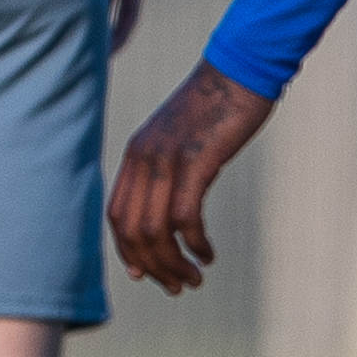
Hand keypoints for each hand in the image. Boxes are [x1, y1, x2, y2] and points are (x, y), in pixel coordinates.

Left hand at [107, 60, 275, 291]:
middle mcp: (143, 158)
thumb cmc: (216, 107)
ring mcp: (167, 159)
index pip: (116, 215)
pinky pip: (185, 217)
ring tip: (194, 279)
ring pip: (155, 230)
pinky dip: (194, 244)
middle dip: (153, 267)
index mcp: (135, 154)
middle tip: (178, 287)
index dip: (127, 250)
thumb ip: (166, 168)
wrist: (240, 69)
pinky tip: (208, 254)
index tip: (146, 274)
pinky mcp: (196, 161)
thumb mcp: (179, 139)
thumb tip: (168, 212)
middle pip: (131, 230)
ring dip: (173, 263)